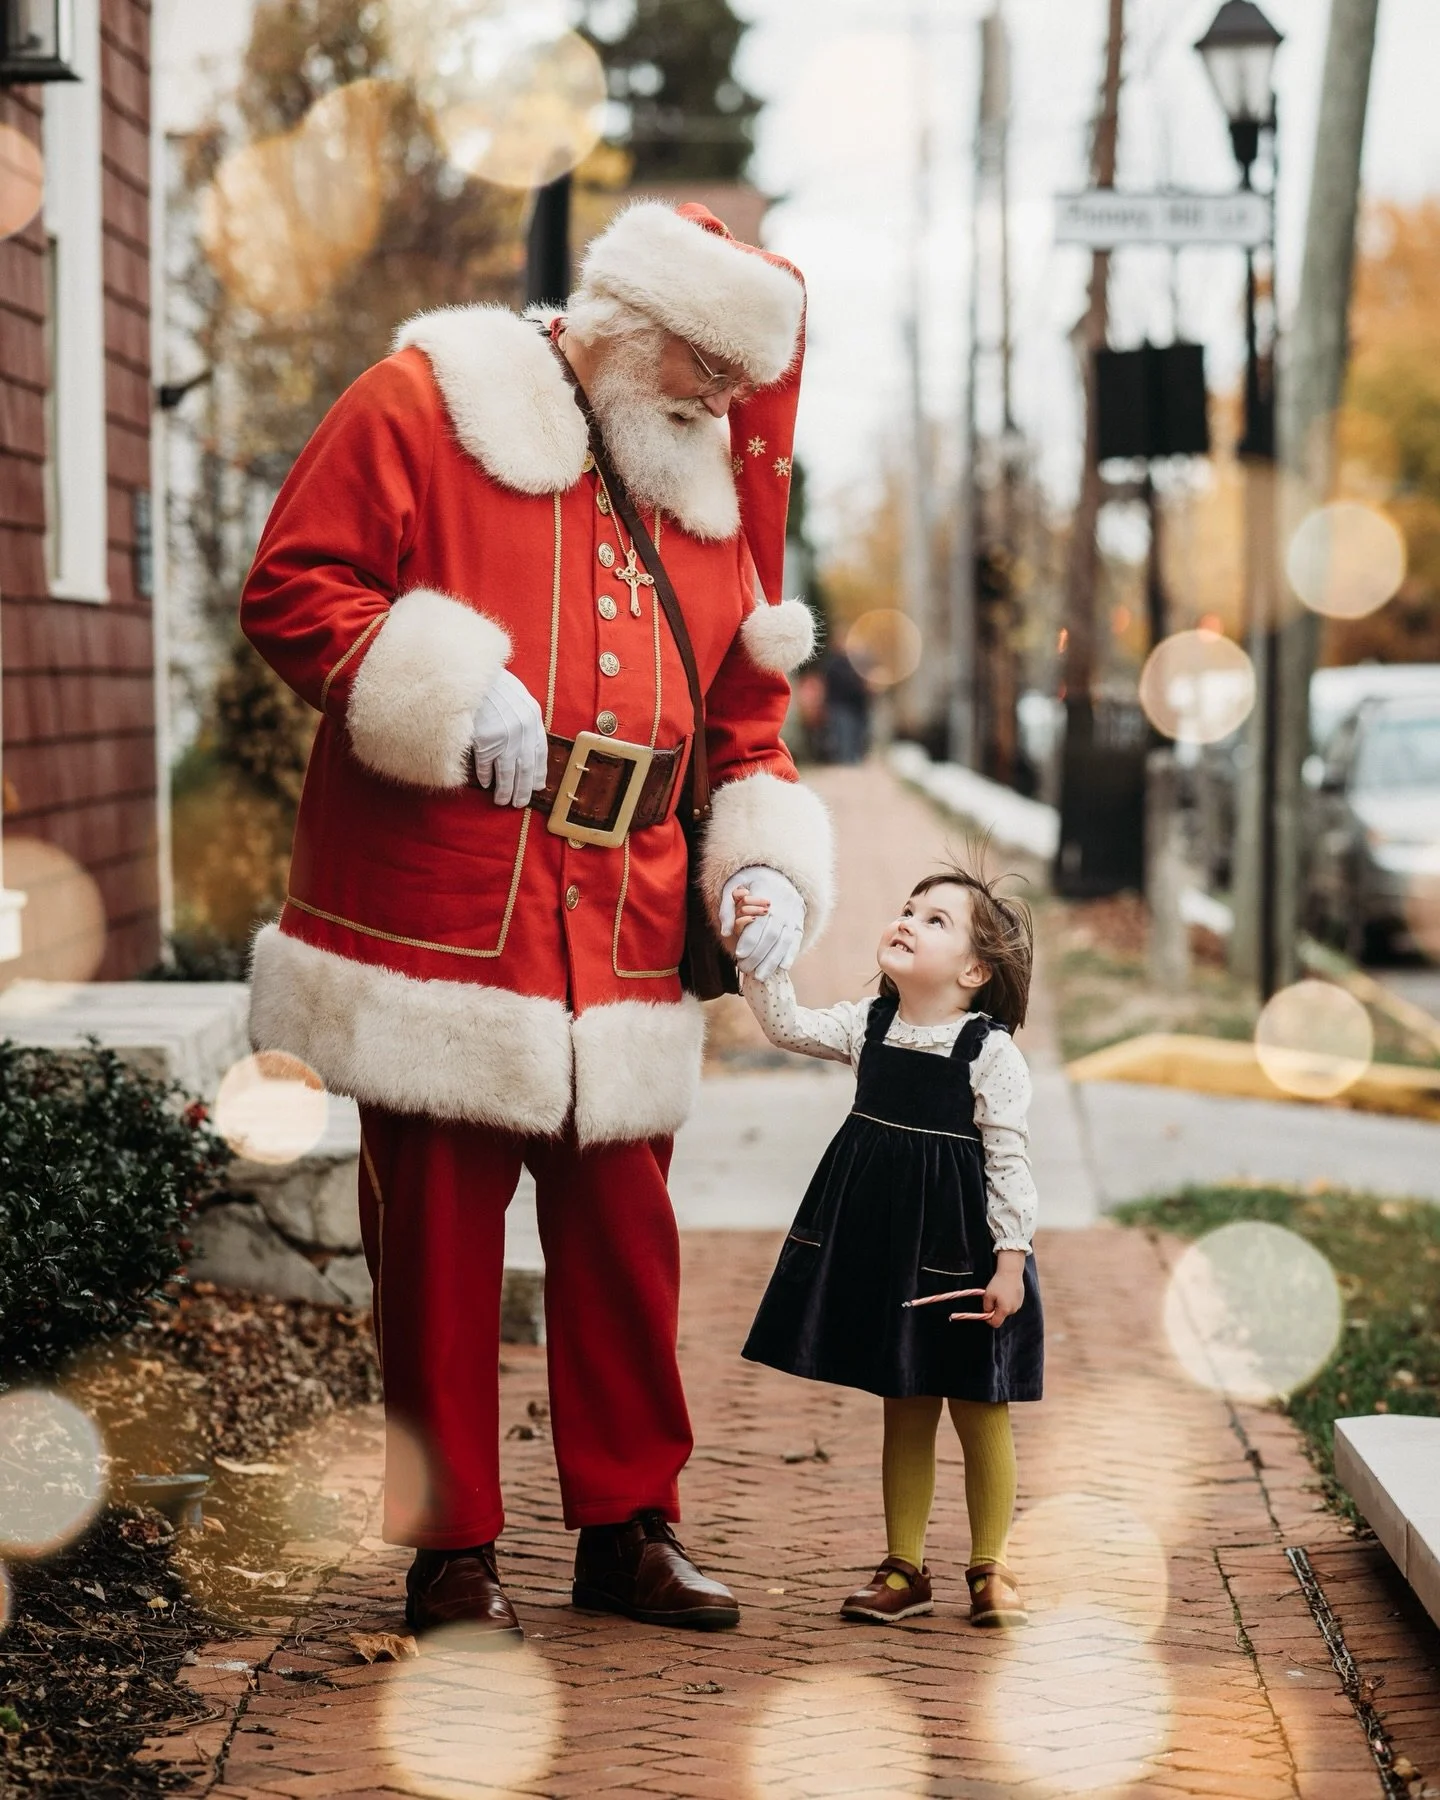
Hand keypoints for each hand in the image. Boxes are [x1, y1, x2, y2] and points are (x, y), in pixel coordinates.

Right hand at [471, 669, 547, 807]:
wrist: (467, 674)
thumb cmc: (490, 685)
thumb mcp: (516, 696)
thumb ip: (523, 719)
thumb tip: (526, 746)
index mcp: (532, 717)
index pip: (540, 752)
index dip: (539, 773)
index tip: (536, 787)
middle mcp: (522, 729)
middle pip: (526, 767)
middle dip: (523, 788)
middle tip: (520, 802)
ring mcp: (505, 736)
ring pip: (508, 772)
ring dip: (506, 790)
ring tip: (503, 801)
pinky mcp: (486, 741)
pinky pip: (487, 766)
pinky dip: (486, 776)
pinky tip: (485, 784)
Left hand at [720, 866, 805, 979]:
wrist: (779, 872)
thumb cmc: (750, 881)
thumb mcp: (733, 885)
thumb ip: (727, 908)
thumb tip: (725, 932)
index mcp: (767, 892)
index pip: (759, 921)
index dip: (750, 939)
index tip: (738, 954)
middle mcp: (784, 903)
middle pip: (772, 934)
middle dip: (758, 955)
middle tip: (744, 969)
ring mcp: (794, 913)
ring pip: (785, 941)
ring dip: (773, 961)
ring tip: (760, 977)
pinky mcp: (799, 921)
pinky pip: (796, 940)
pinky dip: (790, 955)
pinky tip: (782, 968)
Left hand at [981, 1250, 1026, 1329]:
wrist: (1011, 1272)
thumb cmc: (998, 1283)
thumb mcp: (988, 1295)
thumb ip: (986, 1307)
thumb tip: (987, 1313)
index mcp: (1004, 1310)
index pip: (995, 1323)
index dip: (988, 1319)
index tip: (985, 1311)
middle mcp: (1013, 1310)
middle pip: (1001, 1316)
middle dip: (995, 1310)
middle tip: (992, 1298)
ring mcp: (1018, 1305)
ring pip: (1006, 1310)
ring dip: (1001, 1305)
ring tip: (999, 1293)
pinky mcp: (1021, 1300)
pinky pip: (1011, 1304)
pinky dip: (1007, 1300)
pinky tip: (1006, 1291)